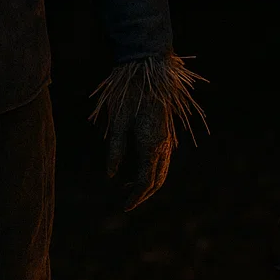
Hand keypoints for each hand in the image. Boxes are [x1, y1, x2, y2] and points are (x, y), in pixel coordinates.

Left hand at [105, 95, 173, 211]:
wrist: (148, 72)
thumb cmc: (128, 95)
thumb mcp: (117, 123)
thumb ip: (115, 151)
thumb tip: (111, 175)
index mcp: (151, 146)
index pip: (145, 182)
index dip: (135, 197)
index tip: (125, 207)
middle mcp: (164, 146)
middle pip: (158, 180)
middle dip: (144, 194)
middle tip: (127, 201)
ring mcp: (168, 139)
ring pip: (163, 170)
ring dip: (149, 183)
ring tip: (129, 187)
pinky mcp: (166, 132)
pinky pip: (163, 159)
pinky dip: (153, 170)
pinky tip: (138, 169)